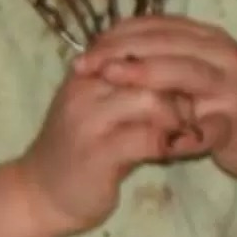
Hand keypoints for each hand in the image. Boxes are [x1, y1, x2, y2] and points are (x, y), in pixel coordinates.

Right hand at [20, 61, 198, 235]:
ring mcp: (88, 120)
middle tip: (194, 108)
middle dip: (180, 86)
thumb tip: (182, 68)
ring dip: (178, 115)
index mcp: (87, 70)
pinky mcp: (98, 154)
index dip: (172, 58)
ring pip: (150, 99)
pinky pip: (148, 138)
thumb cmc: (82, 148)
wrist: (42, 193)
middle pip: (148, 67)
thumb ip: (134, 86)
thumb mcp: (105, 108)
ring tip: (183, 130)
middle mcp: (84, 88)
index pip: (137, 43)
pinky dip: (169, 143)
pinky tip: (171, 151)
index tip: (189, 78)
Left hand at [77, 17, 236, 182]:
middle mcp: (220, 53)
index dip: (115, 37)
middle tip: (86, 67)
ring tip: (112, 85)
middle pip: (164, 43)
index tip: (83, 53)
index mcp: (204, 38)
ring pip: (186, 73)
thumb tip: (106, 51)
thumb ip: (161, 58)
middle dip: (121, 53)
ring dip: (147, 76)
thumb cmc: (228, 101)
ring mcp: (232, 85)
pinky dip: (183, 134)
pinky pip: (209, 126)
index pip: (153, 26)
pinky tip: (157, 141)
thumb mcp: (194, 70)